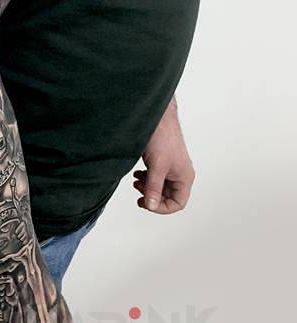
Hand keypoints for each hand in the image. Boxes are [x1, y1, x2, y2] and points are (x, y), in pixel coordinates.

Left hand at [133, 95, 194, 213]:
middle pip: (168, 196)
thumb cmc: (162, 136)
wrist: (156, 115)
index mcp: (185, 177)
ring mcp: (170, 166)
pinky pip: (155, 176)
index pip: (178, 203)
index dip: (162, 207)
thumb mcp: (156, 166)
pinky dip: (146, 178)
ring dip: (148, 187)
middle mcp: (179, 173)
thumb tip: (151, 205)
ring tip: (136, 182)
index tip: (146, 203)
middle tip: (138, 192)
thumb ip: (153, 187)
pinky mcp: (161, 159)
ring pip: (160, 186)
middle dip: (152, 196)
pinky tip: (137, 174)